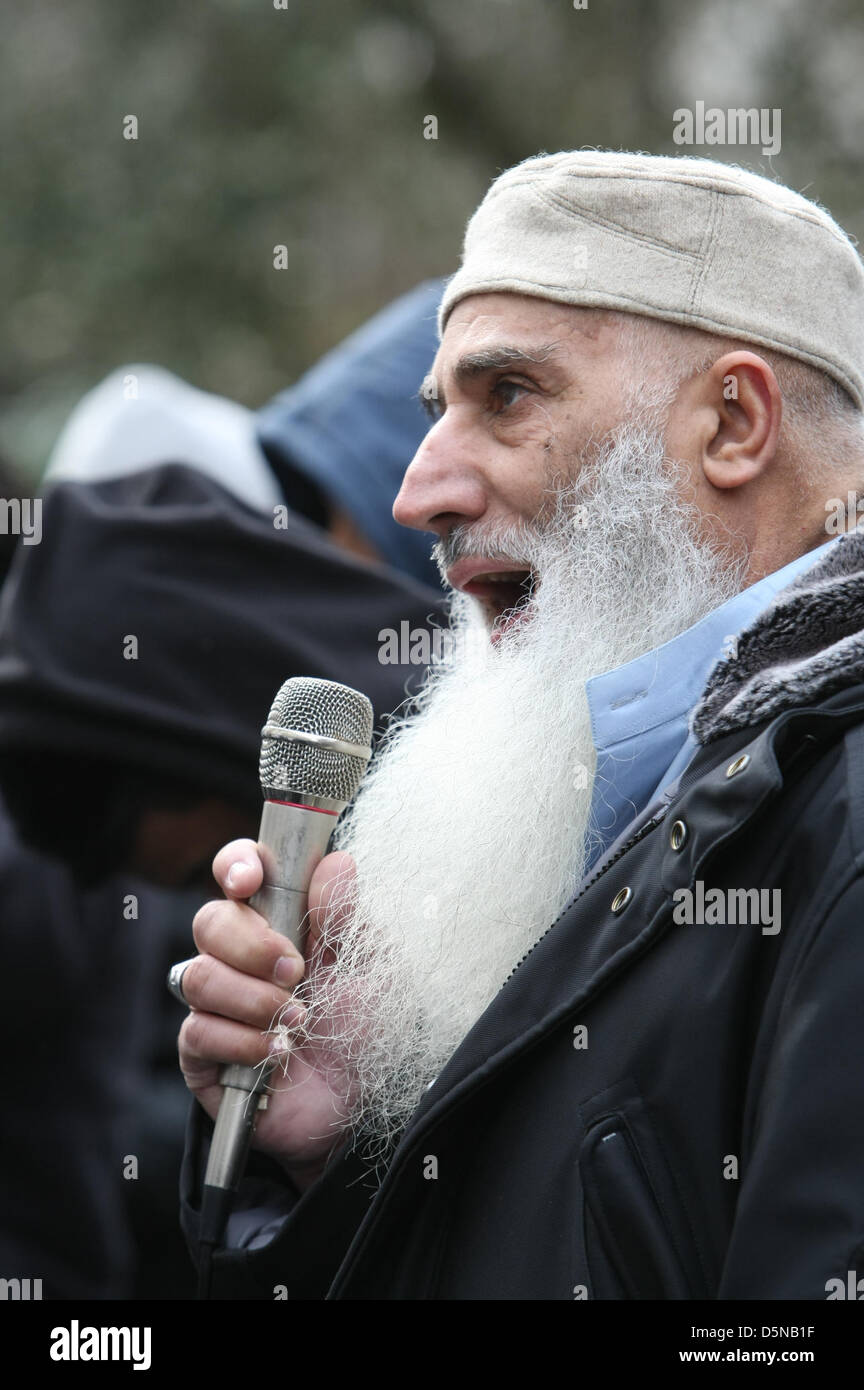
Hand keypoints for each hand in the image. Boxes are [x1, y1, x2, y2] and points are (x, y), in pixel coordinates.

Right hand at [177, 839, 356, 1187]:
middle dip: (252, 945)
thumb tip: (336, 863)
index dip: (235, 865)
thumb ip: (348, 918)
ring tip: (297, 1021)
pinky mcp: (201, 1053)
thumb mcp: (371, 968)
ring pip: (198, 976)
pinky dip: (242, 1042)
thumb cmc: (364, 1028)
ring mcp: (215, 1003)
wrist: (358, 1105)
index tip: (249, 881)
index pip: (237, 872)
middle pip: (209, 921)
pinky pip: (197, 1031)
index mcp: (278, 920)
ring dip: (253, 999)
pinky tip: (276, 1055)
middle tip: (296, 972)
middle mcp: (238, 955)